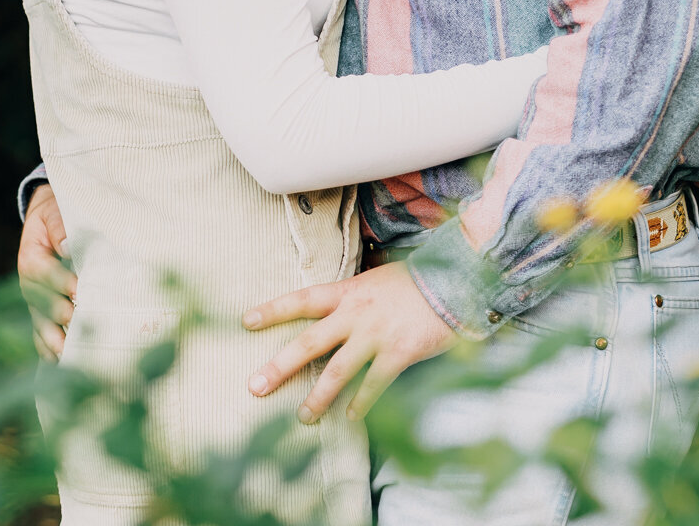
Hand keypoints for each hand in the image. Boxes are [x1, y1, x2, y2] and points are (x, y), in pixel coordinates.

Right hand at [17, 184, 76, 361]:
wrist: (44, 220)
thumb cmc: (54, 215)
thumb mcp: (54, 212)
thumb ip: (59, 226)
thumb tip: (67, 244)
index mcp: (30, 257)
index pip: (44, 272)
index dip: (61, 282)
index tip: (79, 291)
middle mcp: (27, 283)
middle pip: (41, 302)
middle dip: (61, 313)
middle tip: (79, 323)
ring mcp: (33, 300)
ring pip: (39, 322)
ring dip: (54, 338)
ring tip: (69, 353)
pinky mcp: (39, 310)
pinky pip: (39, 332)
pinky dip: (47, 347)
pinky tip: (57, 361)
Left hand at [243, 262, 457, 421]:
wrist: (453, 281)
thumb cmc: (414, 282)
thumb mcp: (376, 282)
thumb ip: (352, 301)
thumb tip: (332, 318)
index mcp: (348, 292)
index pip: (303, 299)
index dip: (274, 309)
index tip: (245, 320)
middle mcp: (355, 313)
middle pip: (309, 341)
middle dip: (279, 365)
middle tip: (254, 386)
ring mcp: (376, 334)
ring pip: (337, 371)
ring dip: (317, 397)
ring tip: (302, 416)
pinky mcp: (398, 353)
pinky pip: (374, 385)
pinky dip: (361, 404)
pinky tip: (351, 418)